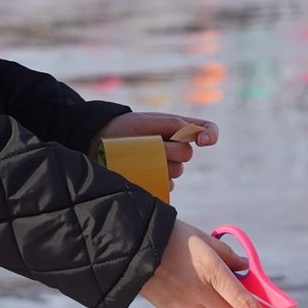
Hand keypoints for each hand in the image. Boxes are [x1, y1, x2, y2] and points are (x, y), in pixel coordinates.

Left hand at [91, 112, 216, 187]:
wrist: (96, 144)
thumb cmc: (120, 129)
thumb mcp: (144, 122)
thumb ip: (170, 124)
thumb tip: (192, 132)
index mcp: (175, 128)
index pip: (205, 129)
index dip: (210, 134)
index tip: (203, 141)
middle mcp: (174, 146)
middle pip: (187, 154)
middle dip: (170, 150)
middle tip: (148, 144)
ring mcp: (166, 165)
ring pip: (177, 171)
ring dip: (161, 164)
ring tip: (138, 157)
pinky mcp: (157, 181)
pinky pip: (167, 185)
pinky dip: (157, 180)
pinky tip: (141, 174)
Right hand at [139, 219, 289, 307]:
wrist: (132, 242)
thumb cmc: (171, 236)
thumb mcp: (204, 239)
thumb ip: (228, 256)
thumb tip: (244, 268)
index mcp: (213, 274)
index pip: (245, 304)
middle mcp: (199, 293)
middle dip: (233, 302)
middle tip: (225, 283)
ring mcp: (182, 303)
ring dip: (210, 298)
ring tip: (192, 272)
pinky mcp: (168, 306)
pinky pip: (188, 306)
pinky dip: (190, 296)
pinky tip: (175, 276)